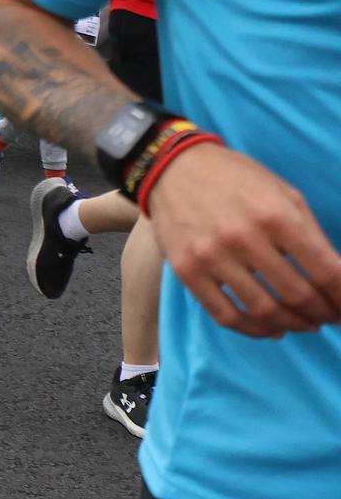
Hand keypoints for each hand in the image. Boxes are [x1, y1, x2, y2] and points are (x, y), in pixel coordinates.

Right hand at [146, 144, 340, 335]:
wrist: (173, 169)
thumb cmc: (238, 180)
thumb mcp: (284, 194)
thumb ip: (311, 235)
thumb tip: (335, 279)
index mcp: (276, 215)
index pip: (325, 271)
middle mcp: (244, 237)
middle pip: (297, 295)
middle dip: (322, 313)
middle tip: (328, 317)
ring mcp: (212, 256)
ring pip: (263, 311)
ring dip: (293, 325)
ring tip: (304, 324)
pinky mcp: (187, 271)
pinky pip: (225, 315)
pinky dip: (254, 330)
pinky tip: (270, 329)